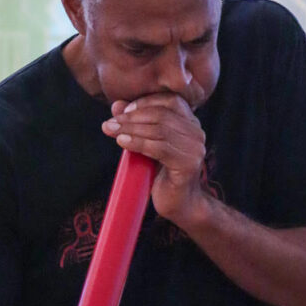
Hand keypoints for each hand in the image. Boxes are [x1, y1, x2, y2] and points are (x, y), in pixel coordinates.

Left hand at [102, 94, 208, 227]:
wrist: (180, 205)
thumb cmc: (161, 175)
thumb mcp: (147, 144)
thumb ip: (135, 124)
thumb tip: (116, 105)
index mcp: (190, 123)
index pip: (170, 101)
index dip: (145, 102)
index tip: (122, 111)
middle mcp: (196, 132)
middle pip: (162, 114)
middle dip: (131, 117)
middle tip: (109, 123)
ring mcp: (194, 148)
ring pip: (159, 130)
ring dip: (131, 129)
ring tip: (111, 131)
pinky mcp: (188, 164)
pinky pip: (159, 148)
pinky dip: (138, 143)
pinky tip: (122, 142)